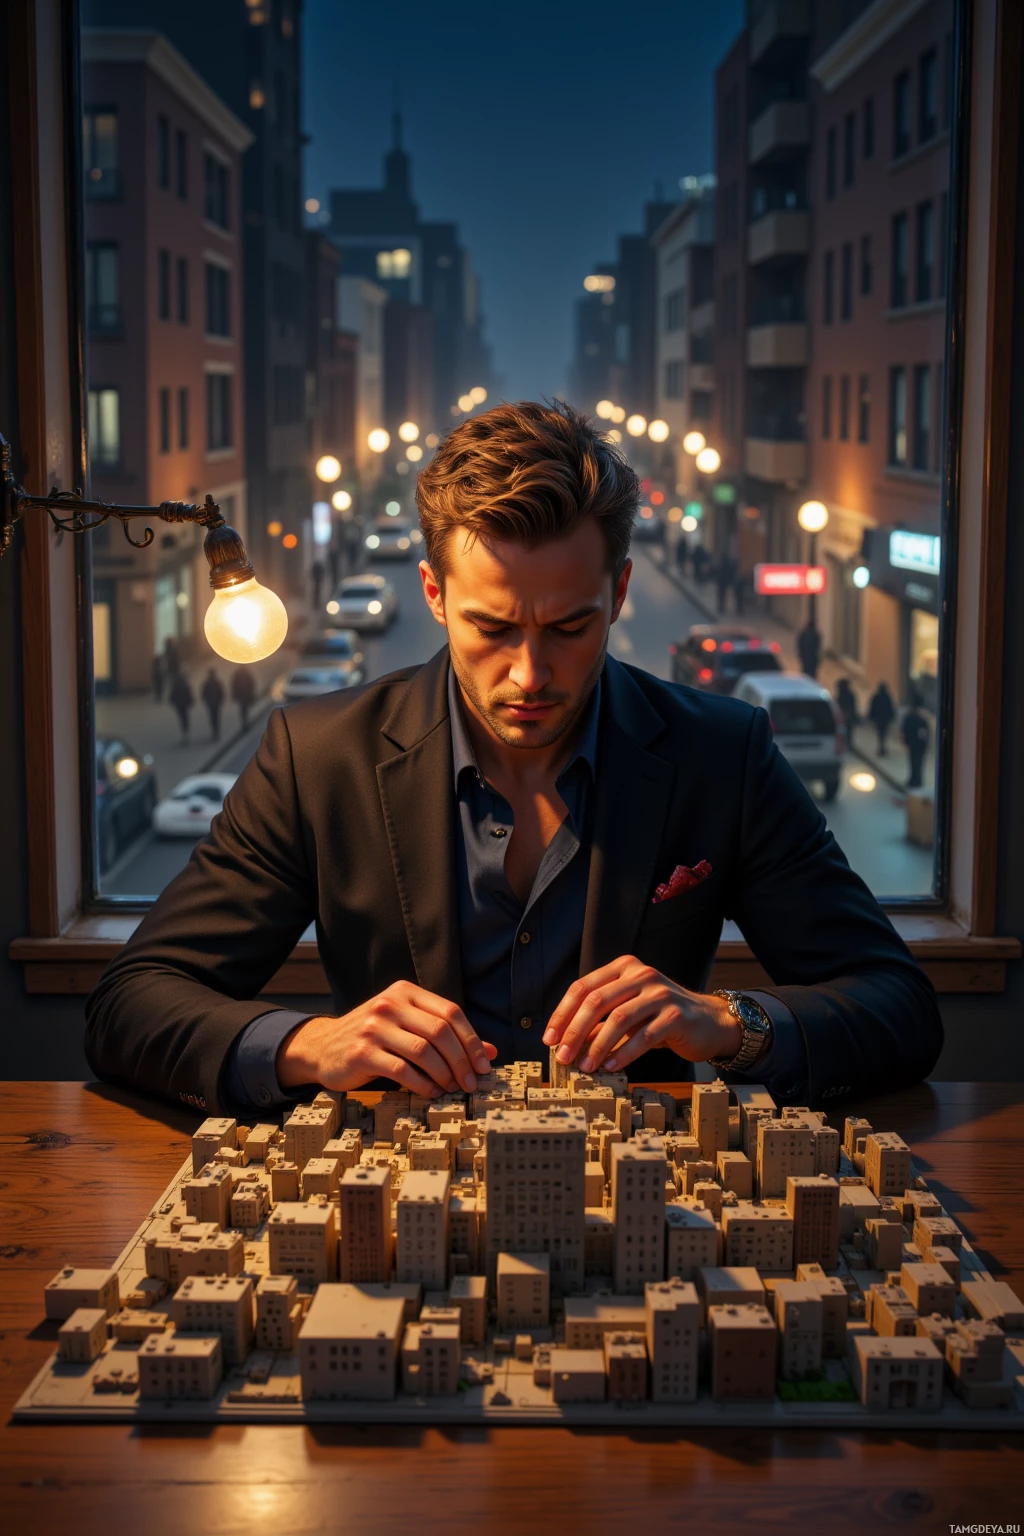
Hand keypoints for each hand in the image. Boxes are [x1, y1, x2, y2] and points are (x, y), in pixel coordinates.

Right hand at [277, 981, 497, 1097]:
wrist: (323, 1048)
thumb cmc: (374, 1037)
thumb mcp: (408, 1027)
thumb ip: (445, 1035)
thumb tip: (490, 1052)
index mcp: (404, 992)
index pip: (450, 1012)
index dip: (472, 1039)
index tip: (484, 1064)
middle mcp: (389, 1004)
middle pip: (440, 1032)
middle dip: (462, 1061)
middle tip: (472, 1082)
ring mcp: (373, 1027)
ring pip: (423, 1051)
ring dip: (445, 1074)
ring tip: (452, 1088)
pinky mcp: (361, 1052)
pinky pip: (402, 1070)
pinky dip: (423, 1084)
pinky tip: (431, 1091)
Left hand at [542, 956, 740, 1074]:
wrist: (707, 1021)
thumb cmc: (660, 1017)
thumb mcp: (627, 1013)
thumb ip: (599, 1022)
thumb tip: (565, 1043)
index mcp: (624, 967)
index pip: (583, 987)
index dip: (562, 1014)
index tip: (549, 1039)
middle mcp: (641, 974)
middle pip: (597, 1001)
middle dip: (575, 1031)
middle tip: (563, 1057)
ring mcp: (660, 992)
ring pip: (618, 1018)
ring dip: (598, 1046)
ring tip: (586, 1066)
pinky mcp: (676, 1014)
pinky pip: (644, 1035)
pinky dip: (624, 1053)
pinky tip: (612, 1066)